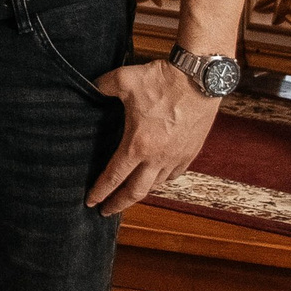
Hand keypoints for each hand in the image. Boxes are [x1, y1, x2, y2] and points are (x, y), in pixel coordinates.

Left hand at [86, 58, 220, 213]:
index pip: (114, 176)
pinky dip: (161, 180)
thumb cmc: (163, 80)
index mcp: (137, 145)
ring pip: (155, 185)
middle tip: (106, 212)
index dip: (100, 191)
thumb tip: (92, 87)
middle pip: (135, 192)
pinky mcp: (191, 152)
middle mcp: (157, 157)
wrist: (200, 78)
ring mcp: (176, 156)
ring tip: (129, 195)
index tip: (91, 202)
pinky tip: (156, 178)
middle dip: (118, 204)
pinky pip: (173, 174)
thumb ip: (103, 85)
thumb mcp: (124, 79)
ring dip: (140, 193)